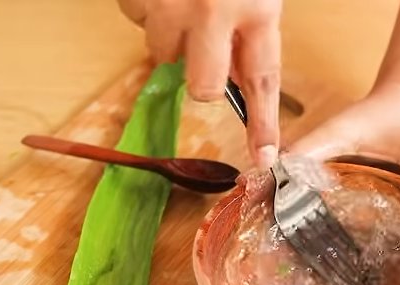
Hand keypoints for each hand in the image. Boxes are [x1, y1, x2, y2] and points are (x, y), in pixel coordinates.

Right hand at [118, 0, 282, 166]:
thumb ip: (248, 32)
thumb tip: (238, 79)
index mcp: (255, 7)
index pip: (262, 81)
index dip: (262, 122)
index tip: (263, 155)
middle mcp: (213, 12)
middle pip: (202, 87)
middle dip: (202, 77)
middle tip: (203, 46)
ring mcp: (171, 6)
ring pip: (162, 55)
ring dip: (172, 37)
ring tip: (183, 2)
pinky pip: (136, 21)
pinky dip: (147, 10)